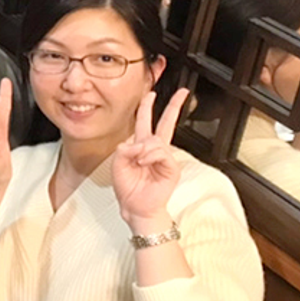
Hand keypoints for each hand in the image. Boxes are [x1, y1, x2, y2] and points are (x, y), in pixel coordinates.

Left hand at [112, 88, 190, 227]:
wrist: (135, 206)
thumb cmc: (127, 187)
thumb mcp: (117, 163)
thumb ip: (125, 149)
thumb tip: (138, 144)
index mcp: (141, 146)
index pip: (146, 122)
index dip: (148, 107)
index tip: (152, 93)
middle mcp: (154, 150)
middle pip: (166, 123)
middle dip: (173, 107)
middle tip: (181, 93)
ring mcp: (165, 158)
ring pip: (156, 140)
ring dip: (142, 150)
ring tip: (138, 162)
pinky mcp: (171, 167)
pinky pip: (161, 153)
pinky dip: (149, 157)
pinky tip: (144, 164)